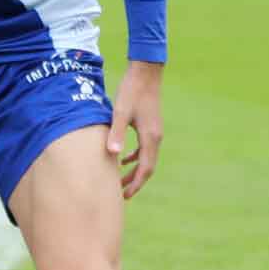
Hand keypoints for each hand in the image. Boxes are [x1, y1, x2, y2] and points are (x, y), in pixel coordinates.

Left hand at [107, 61, 162, 199]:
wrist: (146, 73)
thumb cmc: (132, 91)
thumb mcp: (120, 112)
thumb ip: (116, 133)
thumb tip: (112, 155)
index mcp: (150, 137)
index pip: (145, 168)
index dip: (136, 183)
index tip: (125, 196)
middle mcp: (156, 137)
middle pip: (147, 166)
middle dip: (135, 182)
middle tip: (121, 195)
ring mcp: (154, 132)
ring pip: (146, 158)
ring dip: (134, 170)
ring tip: (120, 181)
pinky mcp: (150, 126)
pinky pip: (144, 148)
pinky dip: (134, 156)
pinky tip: (122, 158)